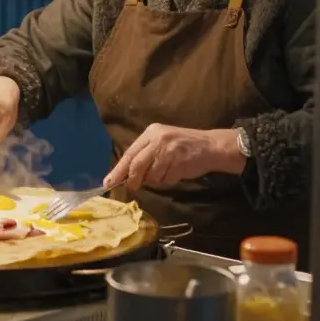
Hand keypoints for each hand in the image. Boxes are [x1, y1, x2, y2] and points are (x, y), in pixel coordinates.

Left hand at [104, 125, 243, 190]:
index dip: (118, 170)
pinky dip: (168, 181)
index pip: (129, 154)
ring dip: (156, 180)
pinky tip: (176, 172)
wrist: (210, 146)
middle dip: (133, 180)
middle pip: (136, 166)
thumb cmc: (183, 145)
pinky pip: (166, 180)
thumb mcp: (161, 142)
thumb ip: (145, 155)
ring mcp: (169, 151)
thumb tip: (126, 175)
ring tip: (166, 172)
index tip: (108, 182)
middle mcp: (158, 140)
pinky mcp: (179, 163)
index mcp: (150, 133)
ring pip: (151, 176)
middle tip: (133, 187)